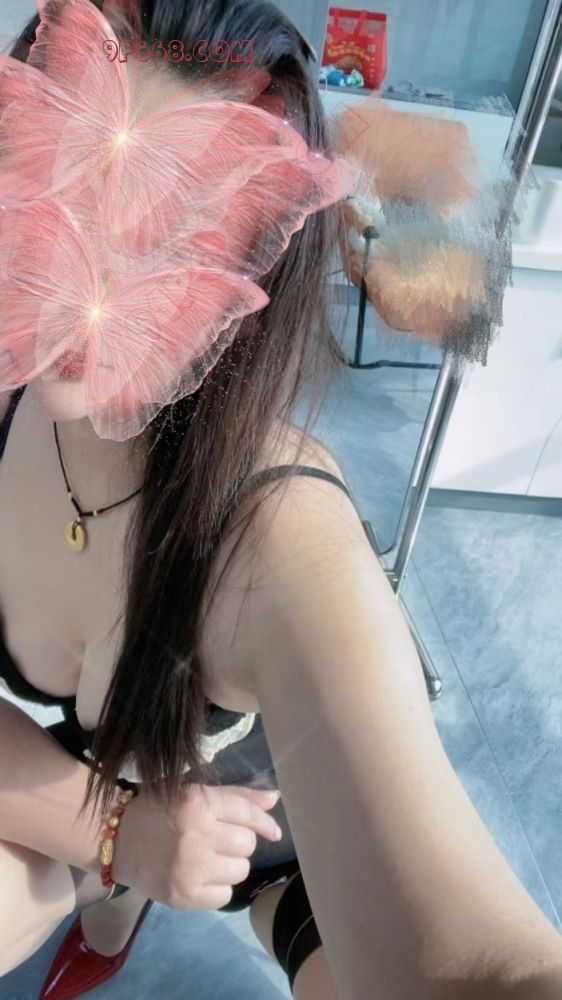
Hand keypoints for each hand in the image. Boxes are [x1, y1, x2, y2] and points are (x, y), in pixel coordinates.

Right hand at [112, 784, 282, 909]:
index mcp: (197, 803)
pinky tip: (201, 876)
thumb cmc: (160, 810)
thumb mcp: (195, 793)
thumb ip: (236, 796)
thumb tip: (274, 799)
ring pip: (240, 871)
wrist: (117, 840)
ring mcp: (189, 869)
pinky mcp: (183, 897)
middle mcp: (195, 835)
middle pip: (247, 844)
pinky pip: (225, 896)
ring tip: (209, 858)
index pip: (247, 813)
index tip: (273, 832)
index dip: (265, 823)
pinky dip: (218, 887)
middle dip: (238, 842)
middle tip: (218, 840)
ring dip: (231, 865)